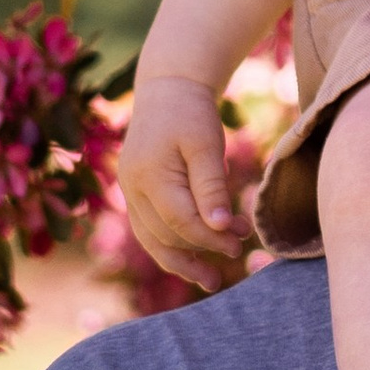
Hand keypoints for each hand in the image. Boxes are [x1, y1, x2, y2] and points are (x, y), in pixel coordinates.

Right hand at [120, 73, 247, 289]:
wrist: (167, 89)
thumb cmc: (191, 113)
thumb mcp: (207, 143)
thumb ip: (211, 186)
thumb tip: (220, 228)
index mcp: (149, 175)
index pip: (181, 221)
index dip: (211, 238)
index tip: (240, 243)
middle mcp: (132, 188)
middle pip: (165, 236)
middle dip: (202, 249)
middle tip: (238, 252)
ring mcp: (130, 192)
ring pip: (152, 240)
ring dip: (182, 260)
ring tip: (211, 280)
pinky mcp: (135, 193)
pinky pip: (149, 230)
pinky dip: (170, 247)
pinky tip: (192, 259)